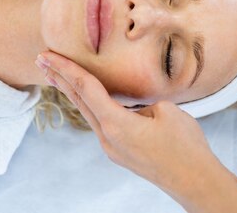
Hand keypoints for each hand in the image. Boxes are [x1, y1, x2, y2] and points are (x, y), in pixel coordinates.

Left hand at [34, 51, 216, 193]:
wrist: (194, 180)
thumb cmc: (184, 145)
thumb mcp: (167, 110)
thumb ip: (143, 102)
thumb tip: (134, 105)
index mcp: (116, 124)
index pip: (86, 88)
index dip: (66, 68)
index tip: (47, 55)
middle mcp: (108, 137)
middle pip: (78, 101)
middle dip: (59, 78)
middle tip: (41, 60)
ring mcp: (112, 148)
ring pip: (87, 113)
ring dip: (72, 93)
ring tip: (57, 76)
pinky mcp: (120, 153)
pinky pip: (100, 123)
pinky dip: (89, 105)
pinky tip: (90, 99)